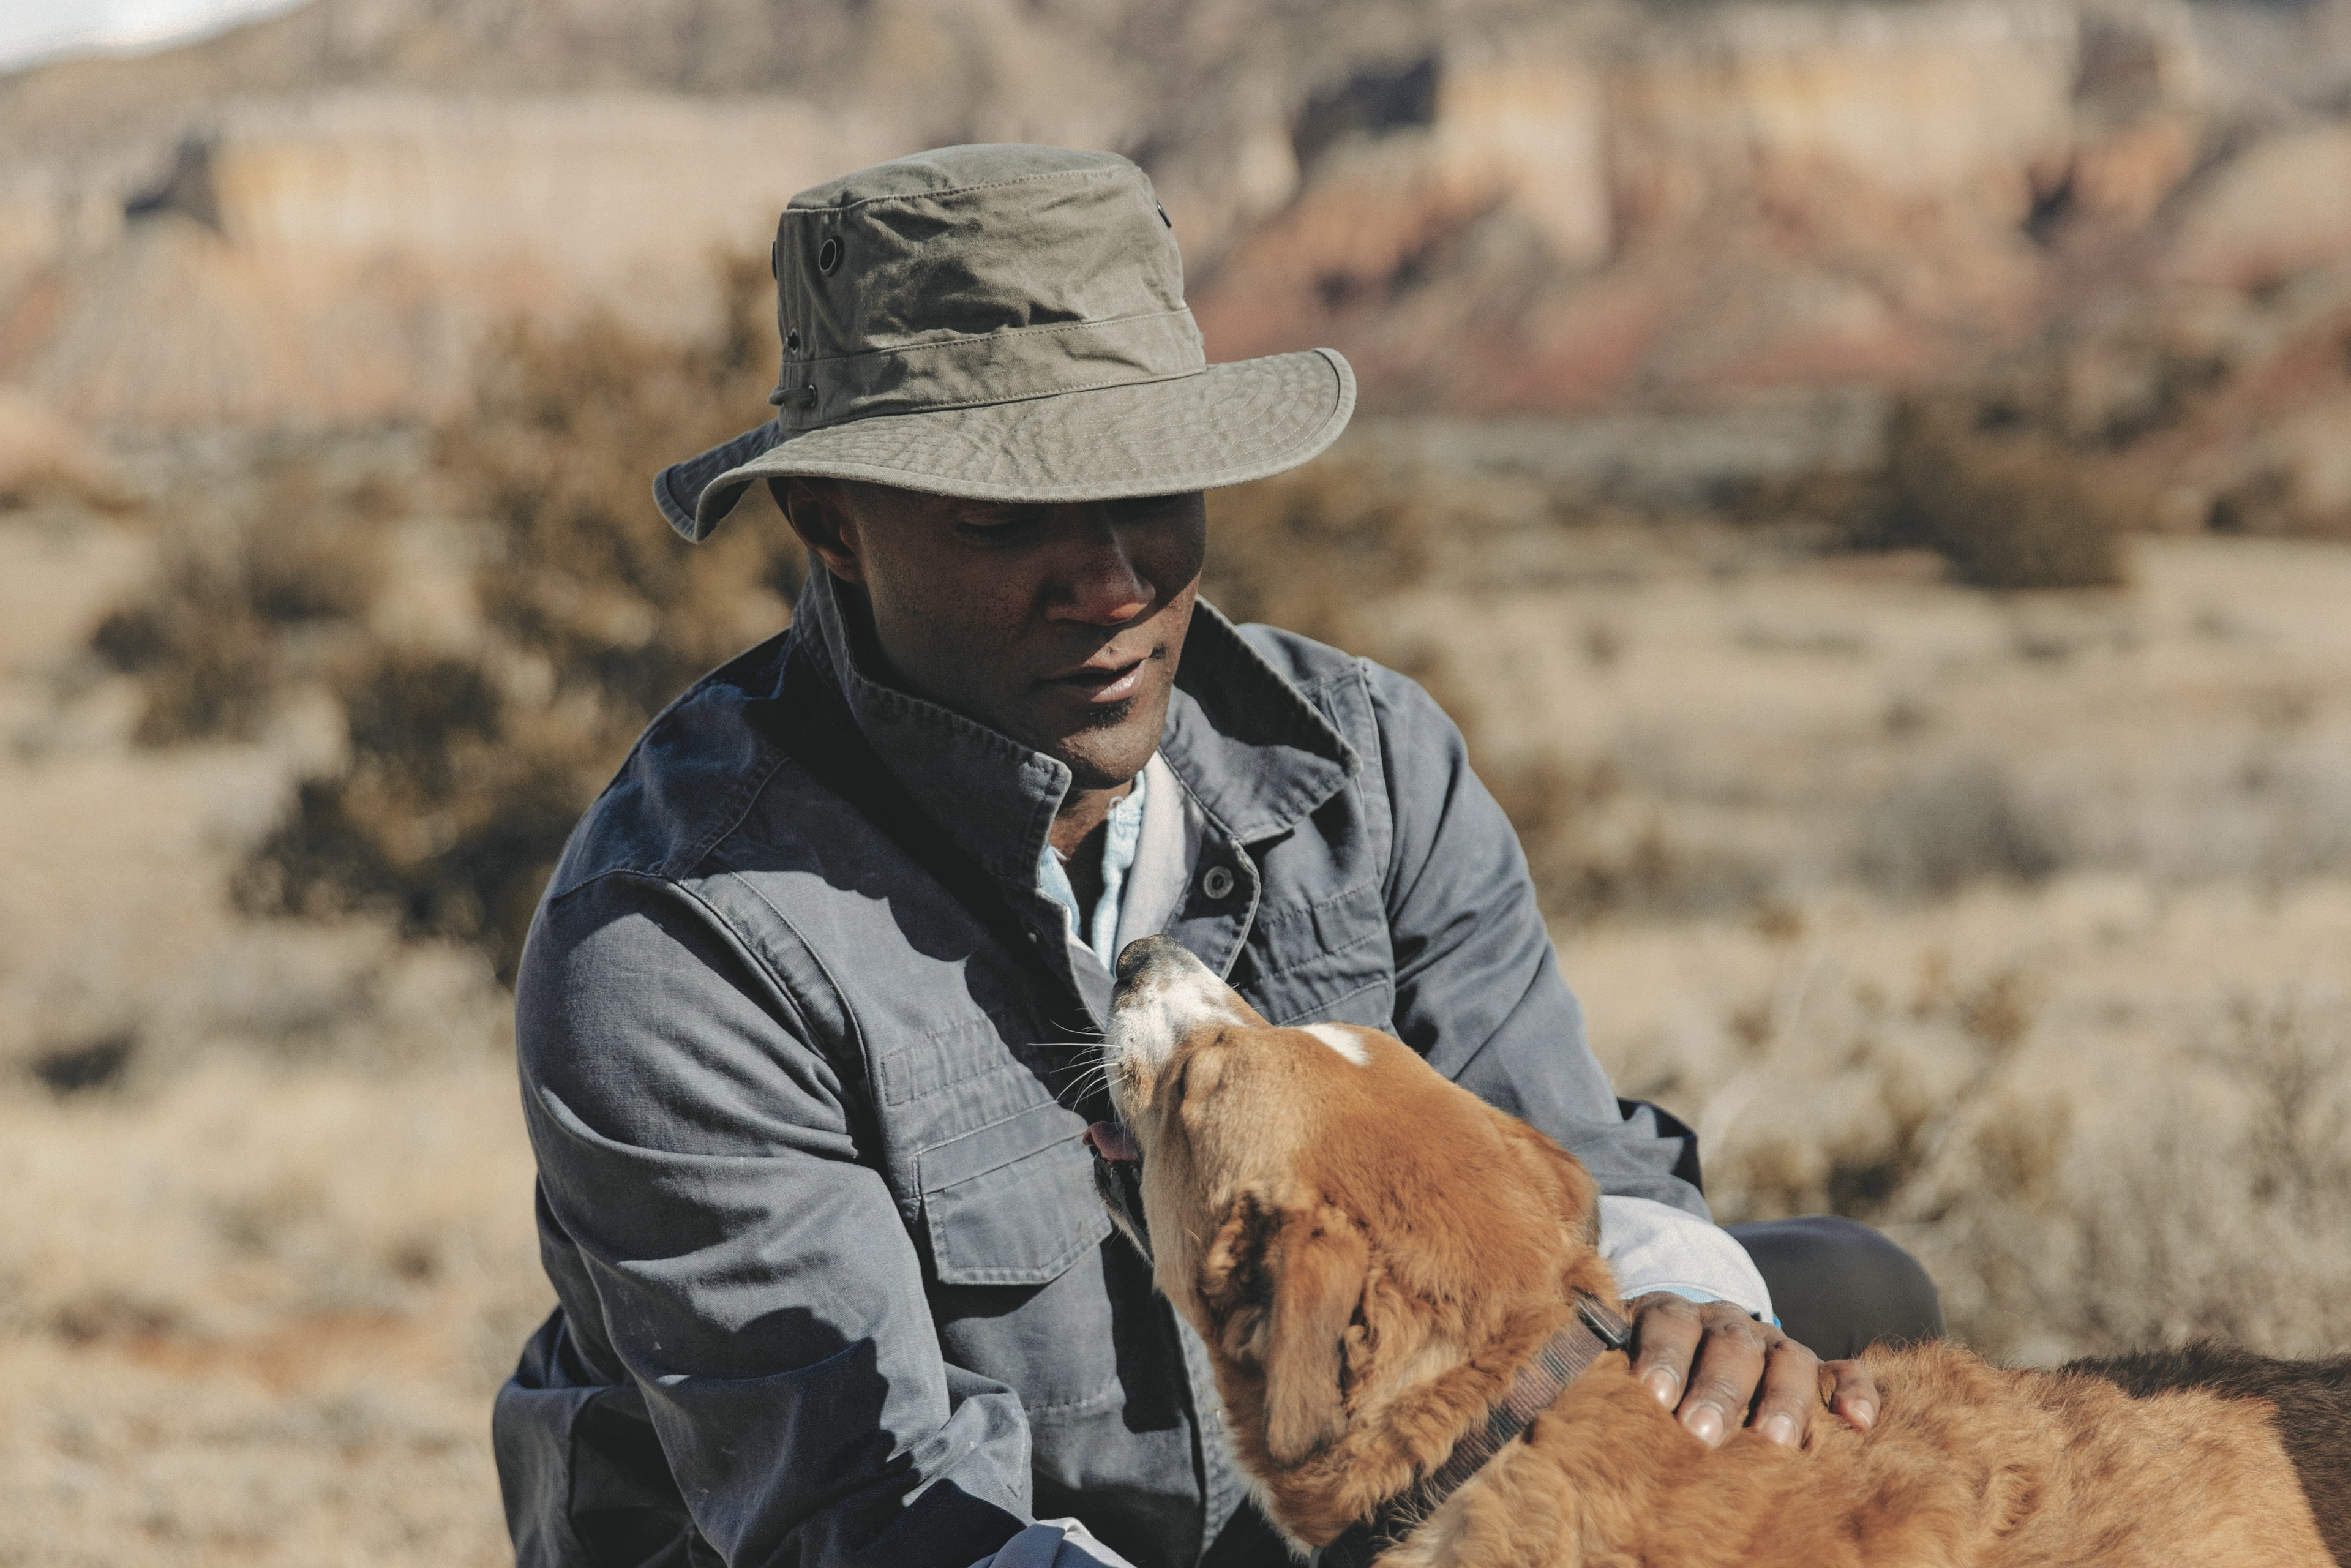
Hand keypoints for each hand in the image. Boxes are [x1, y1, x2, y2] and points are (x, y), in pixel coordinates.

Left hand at [1623, 1293, 1878, 1448]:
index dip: (1663, 1357)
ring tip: (1776, 1441)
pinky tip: (1857, 1422)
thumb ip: (1618, 1386)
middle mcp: (1728, 1325)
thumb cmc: (1651, 1377)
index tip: (1654, 1396)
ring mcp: (1774, 1345)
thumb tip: (1584, 1418)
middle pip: (1730, 1345)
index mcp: (1674, 1316)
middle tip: (1702, 1433)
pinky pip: (1843, 1371)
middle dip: (1718, 1391)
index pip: (1669, 1324)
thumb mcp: (1626, 1371)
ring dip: (1782, 1400)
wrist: (1691, 1349)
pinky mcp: (1814, 1369)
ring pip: (1788, 1359)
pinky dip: (1855, 1392)